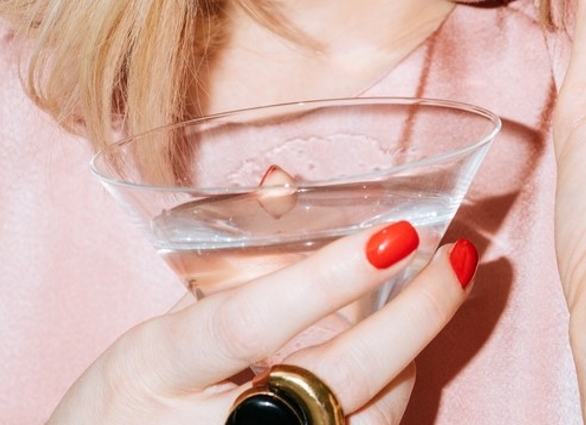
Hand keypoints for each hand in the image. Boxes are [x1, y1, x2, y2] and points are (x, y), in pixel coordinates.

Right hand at [48, 222, 476, 423]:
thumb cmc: (129, 405)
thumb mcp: (157, 331)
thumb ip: (224, 266)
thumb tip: (285, 184)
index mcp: (159, 369)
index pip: (251, 322)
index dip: (326, 277)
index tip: (395, 233)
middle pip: (336, 379)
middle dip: (412, 318)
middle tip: (455, 259)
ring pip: (368, 419)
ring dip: (415, 352)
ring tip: (439, 289)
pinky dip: (395, 391)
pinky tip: (409, 347)